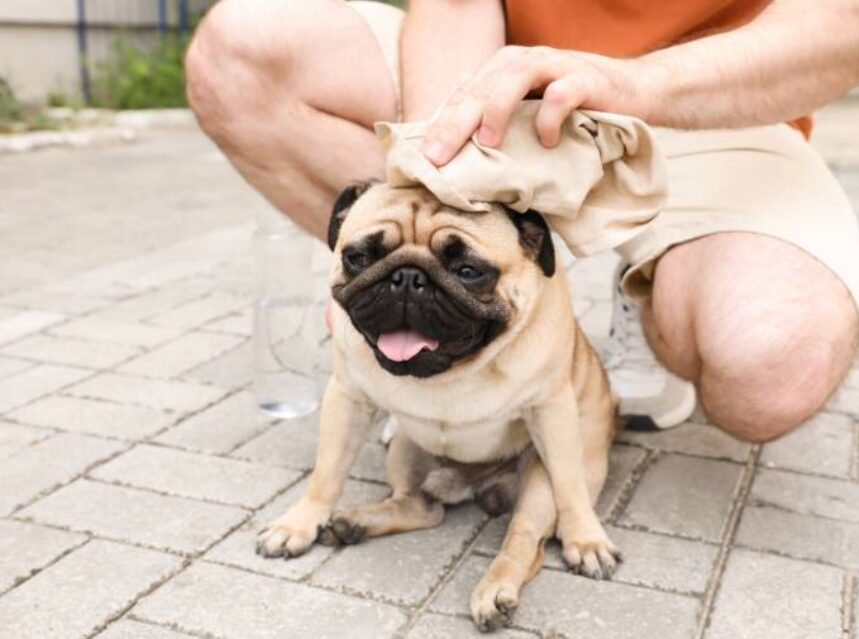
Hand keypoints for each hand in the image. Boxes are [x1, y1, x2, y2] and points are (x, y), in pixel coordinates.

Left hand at [419, 46, 650, 165]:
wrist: (635, 91)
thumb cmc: (575, 109)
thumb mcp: (530, 115)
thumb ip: (499, 124)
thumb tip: (460, 156)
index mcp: (503, 70)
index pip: (464, 96)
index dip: (441, 125)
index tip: (423, 159)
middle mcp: (524, 62)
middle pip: (480, 88)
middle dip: (455, 122)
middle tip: (437, 156)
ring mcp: (554, 66)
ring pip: (513, 78)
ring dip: (496, 110)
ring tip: (488, 143)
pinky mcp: (585, 78)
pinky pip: (560, 93)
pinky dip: (549, 117)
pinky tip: (545, 142)